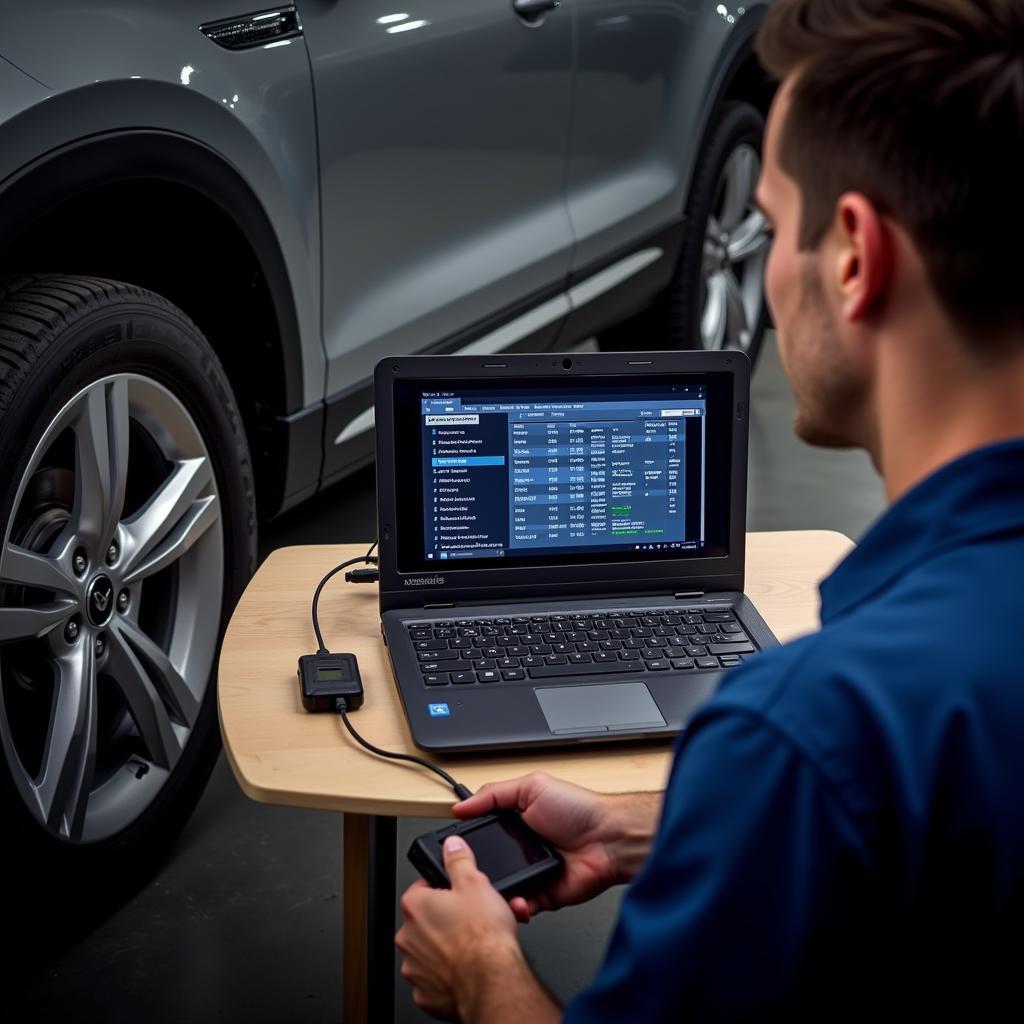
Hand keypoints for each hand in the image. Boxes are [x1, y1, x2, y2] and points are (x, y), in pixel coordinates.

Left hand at [396, 835, 520, 1019]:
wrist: (491, 979)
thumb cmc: (483, 936)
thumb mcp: (475, 882)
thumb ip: (459, 860)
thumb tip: (451, 845)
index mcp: (416, 905)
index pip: (424, 888)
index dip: (446, 889)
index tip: (459, 895)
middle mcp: (408, 936)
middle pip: (428, 921)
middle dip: (449, 920)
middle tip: (472, 921)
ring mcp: (415, 967)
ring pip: (432, 951)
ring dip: (449, 948)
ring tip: (474, 946)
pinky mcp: (425, 994)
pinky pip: (435, 979)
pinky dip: (449, 975)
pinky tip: (467, 968)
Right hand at [454, 772, 660, 921]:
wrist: (609, 838)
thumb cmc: (578, 808)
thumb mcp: (531, 787)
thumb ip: (493, 795)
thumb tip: (461, 805)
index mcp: (517, 822)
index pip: (484, 833)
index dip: (469, 840)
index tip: (453, 847)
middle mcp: (522, 849)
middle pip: (491, 864)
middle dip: (479, 871)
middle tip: (466, 875)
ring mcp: (533, 874)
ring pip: (503, 889)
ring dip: (495, 892)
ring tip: (488, 892)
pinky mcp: (546, 896)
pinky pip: (524, 906)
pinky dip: (517, 907)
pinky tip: (514, 901)